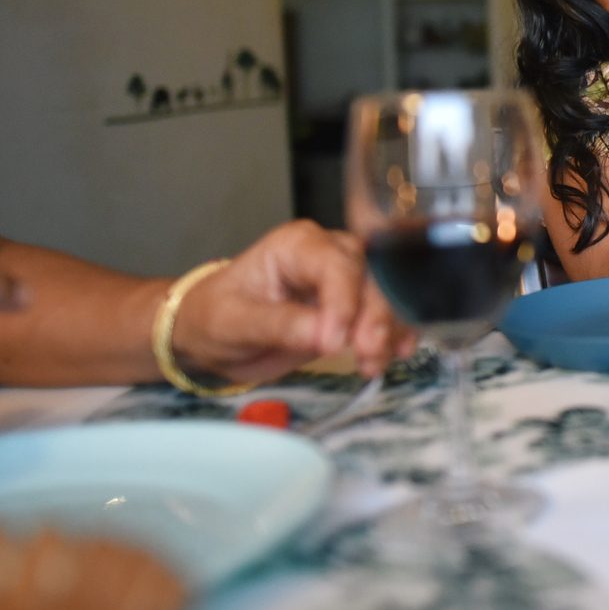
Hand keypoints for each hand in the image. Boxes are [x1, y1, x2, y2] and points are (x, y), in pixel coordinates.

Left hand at [171, 221, 414, 384]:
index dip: (343, 303)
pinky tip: (396, 353)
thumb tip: (326, 337)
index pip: (335, 266)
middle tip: (368, 354)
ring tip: (374, 363)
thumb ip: (281, 325)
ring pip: (385, 295)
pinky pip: (384, 314)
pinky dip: (393, 334)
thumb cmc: (215, 318)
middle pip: (369, 277)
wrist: (212, 333)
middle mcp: (328, 254)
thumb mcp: (236, 322)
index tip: (335, 343)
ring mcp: (344, 280)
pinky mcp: (353, 306)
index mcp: (297, 245)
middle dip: (375, 317)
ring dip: (388, 330)